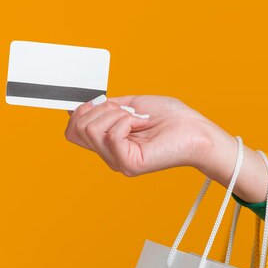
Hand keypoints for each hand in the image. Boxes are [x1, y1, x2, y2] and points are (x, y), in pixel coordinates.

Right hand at [64, 94, 267, 202]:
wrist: (195, 130)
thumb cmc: (171, 118)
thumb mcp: (130, 105)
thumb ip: (105, 108)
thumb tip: (78, 108)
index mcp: (109, 143)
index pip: (72, 131)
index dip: (80, 112)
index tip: (105, 104)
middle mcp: (110, 155)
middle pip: (77, 129)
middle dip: (102, 109)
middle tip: (130, 112)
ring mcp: (118, 162)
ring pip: (91, 130)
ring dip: (117, 114)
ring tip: (139, 119)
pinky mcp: (129, 164)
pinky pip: (111, 135)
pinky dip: (127, 121)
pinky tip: (143, 124)